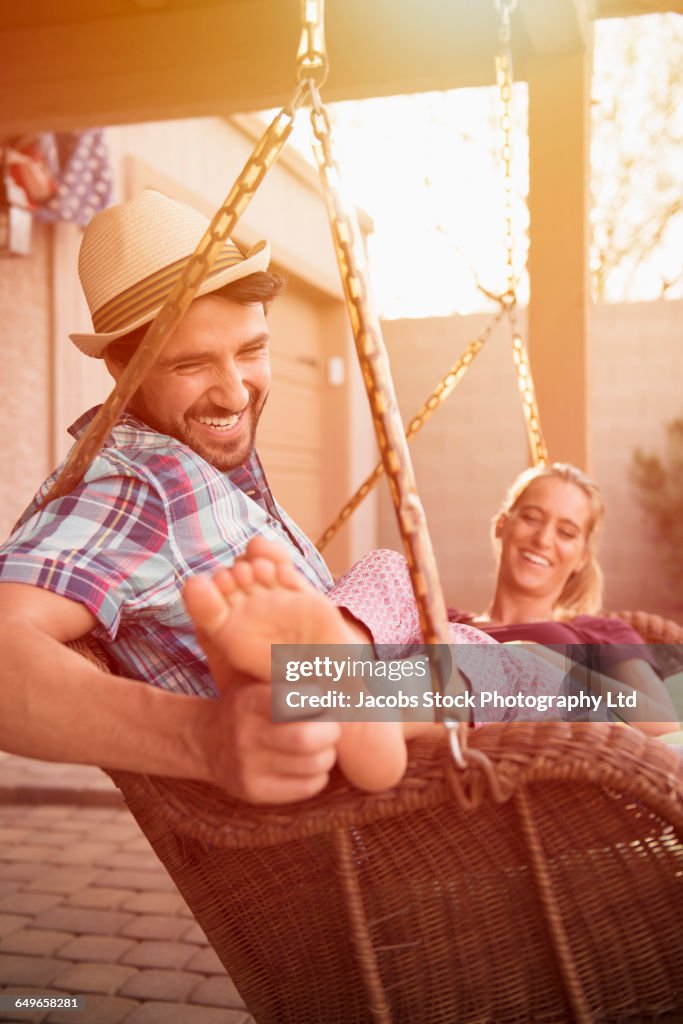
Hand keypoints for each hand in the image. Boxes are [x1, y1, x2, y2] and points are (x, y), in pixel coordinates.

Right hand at [204, 673, 340, 803]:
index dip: (317, 699)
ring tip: (321, 743)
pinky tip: (309, 761)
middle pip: (306, 737)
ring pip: (314, 764)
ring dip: (328, 752)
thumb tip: (336, 668)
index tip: (321, 698)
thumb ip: (287, 673)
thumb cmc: (247, 704)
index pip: (291, 700)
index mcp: (247, 702)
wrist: (206, 742)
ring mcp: (248, 768)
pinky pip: (308, 786)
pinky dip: (320, 773)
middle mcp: (244, 736)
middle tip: (330, 723)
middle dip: (330, 729)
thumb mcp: (255, 679)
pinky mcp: (256, 793)